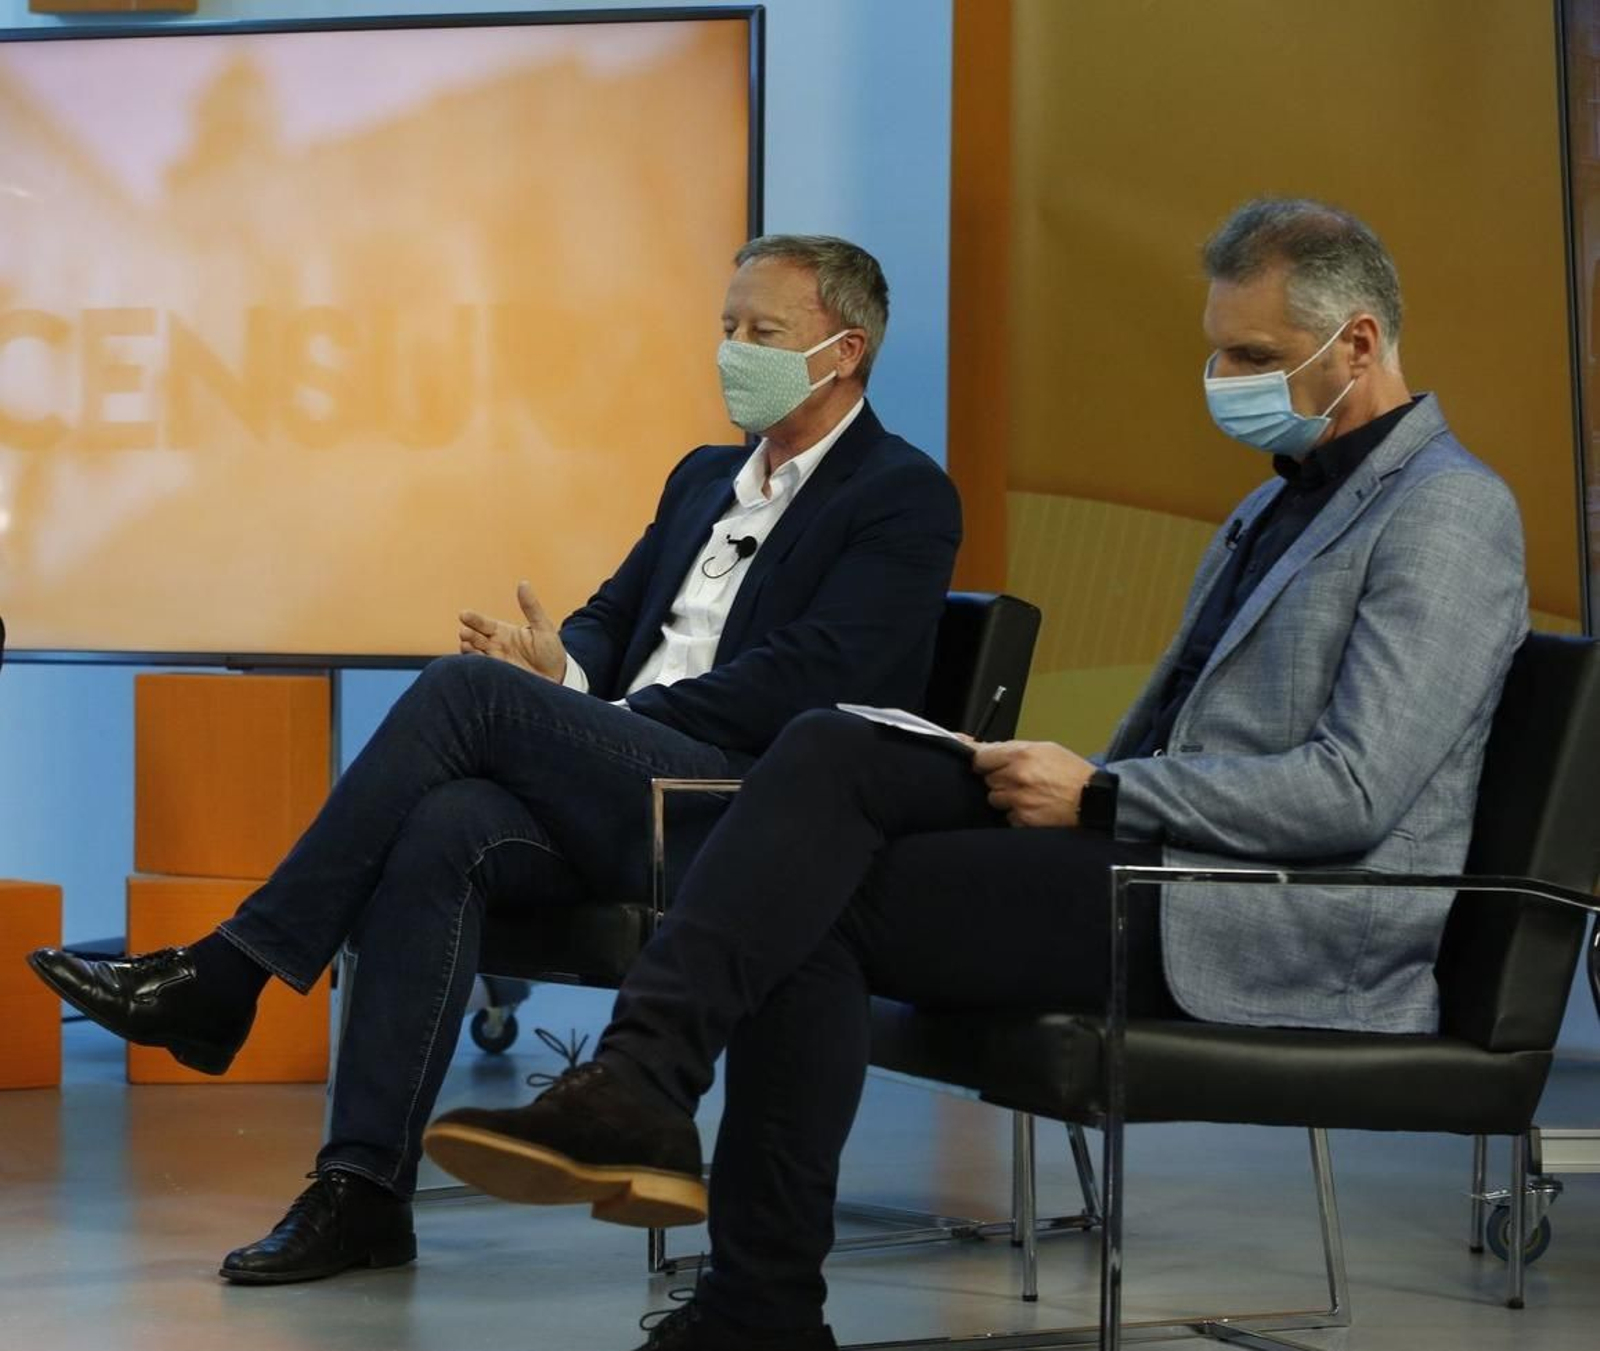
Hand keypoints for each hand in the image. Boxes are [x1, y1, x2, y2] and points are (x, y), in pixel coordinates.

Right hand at [459, 581, 566, 680]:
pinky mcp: (497, 677)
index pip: (483, 623)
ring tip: (467, 645)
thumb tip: (523, 583)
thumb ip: (531, 607)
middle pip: (474, 637)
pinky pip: (482, 670)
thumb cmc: (551, 651)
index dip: (473, 619)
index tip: (464, 614)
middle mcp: (495, 645)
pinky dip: (476, 666)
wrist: (557, 678)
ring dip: (468, 650)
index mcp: (503, 632)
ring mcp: (495, 661)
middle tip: (464, 632)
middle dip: (467, 634)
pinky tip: (476, 663)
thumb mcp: (544, 628)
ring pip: (473, 654)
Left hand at [970, 740, 1096, 827]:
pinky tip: (1033, 808)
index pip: (980, 757)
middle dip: (999, 779)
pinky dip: (1017, 814)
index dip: (983, 761)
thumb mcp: (1046, 749)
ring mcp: (1018, 800)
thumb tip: (986, 749)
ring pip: (994, 798)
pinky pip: (1008, 816)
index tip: (984, 764)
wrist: (1094, 800)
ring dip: (1006, 798)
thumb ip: (1014, 749)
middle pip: (987, 779)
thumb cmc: (1072, 773)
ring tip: (1027, 795)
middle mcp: (1016, 776)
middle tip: (1019, 780)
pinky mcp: (1023, 819)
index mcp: (1020, 754)